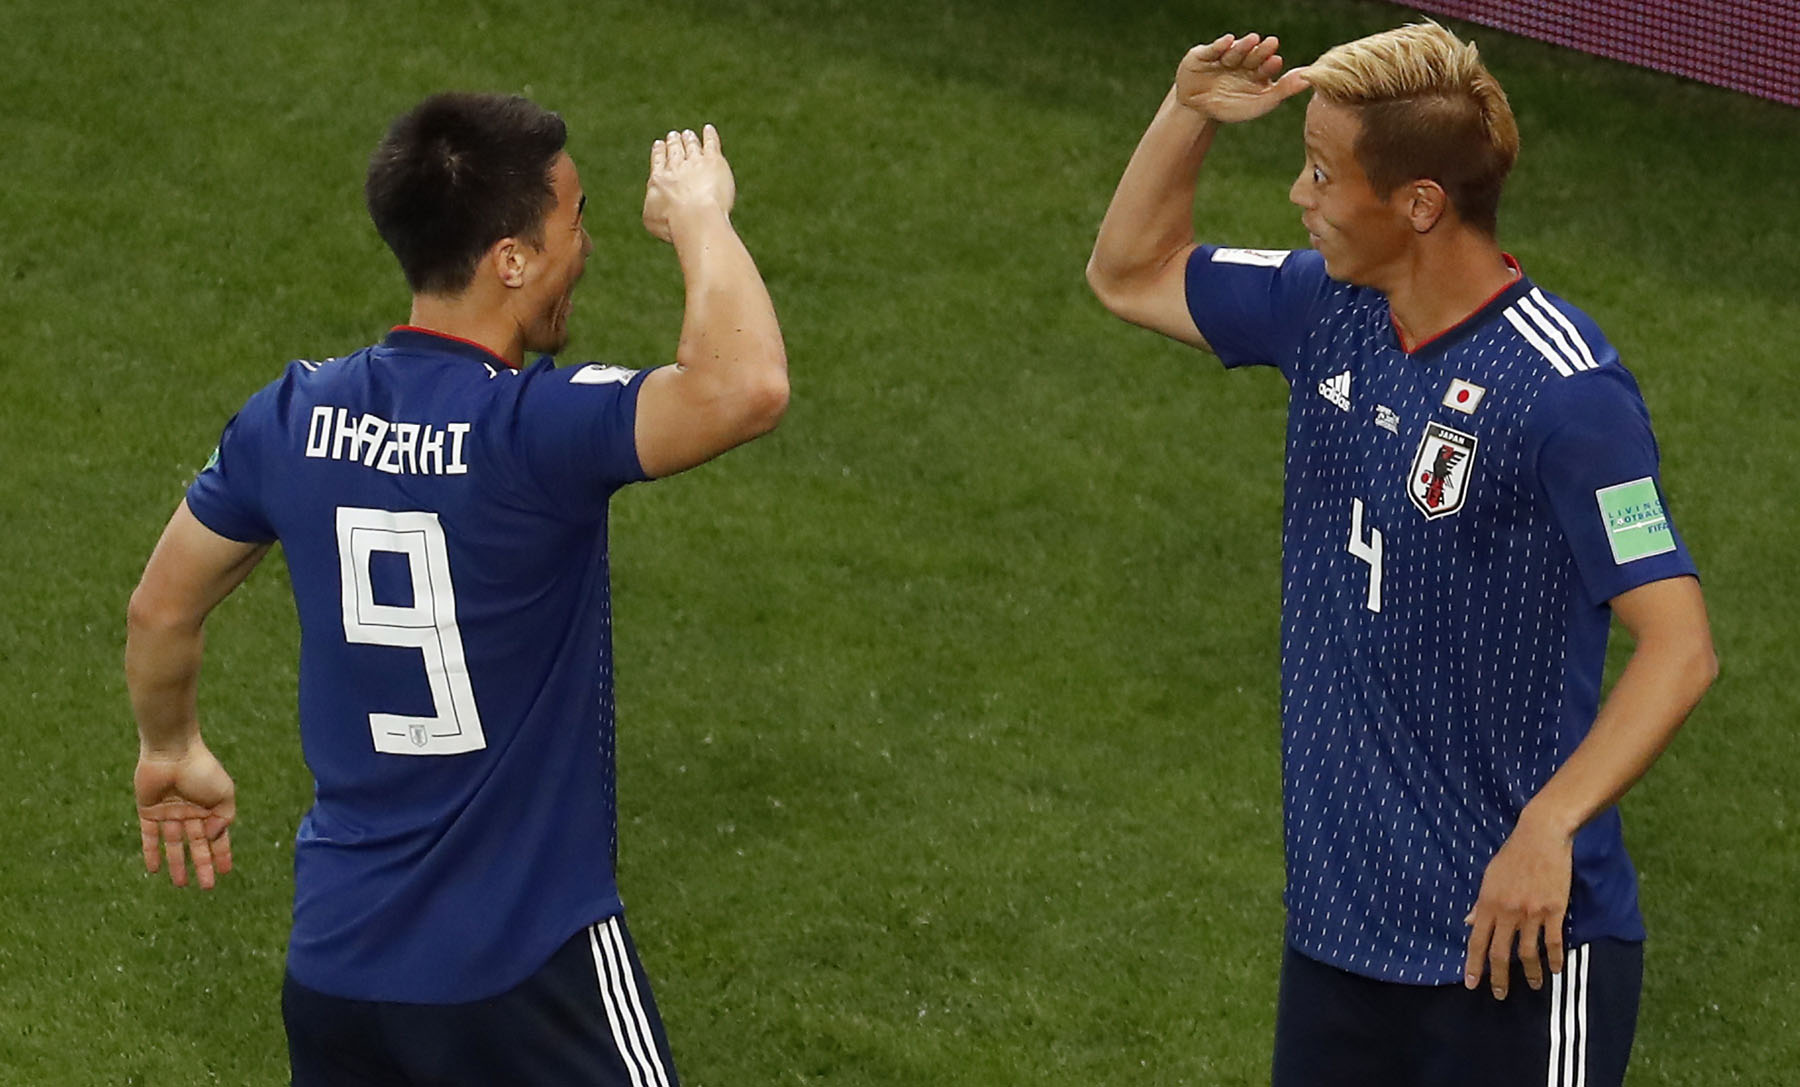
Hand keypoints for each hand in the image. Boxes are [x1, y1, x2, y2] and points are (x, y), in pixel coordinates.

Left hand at [135, 744, 235, 888]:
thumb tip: (213, 838)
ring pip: (174, 845)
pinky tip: (155, 870)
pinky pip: (150, 837)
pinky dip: (152, 853)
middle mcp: (190, 813)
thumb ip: (224, 817)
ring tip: (180, 885)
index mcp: (210, 808)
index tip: (225, 872)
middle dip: (202, 866)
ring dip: (177, 864)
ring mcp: (169, 814)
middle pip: (196, 845)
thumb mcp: (224, 793)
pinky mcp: (148, 812)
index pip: (217, 837)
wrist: (172, 752)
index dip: (222, 854)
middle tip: (206, 887)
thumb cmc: (203, 770)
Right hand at [643, 124, 735, 242]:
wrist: (695, 217)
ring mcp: (695, 162)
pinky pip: (711, 143)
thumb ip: (652, 209)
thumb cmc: (673, 224)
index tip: (659, 144)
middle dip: (673, 142)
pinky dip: (709, 136)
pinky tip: (708, 130)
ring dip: (689, 139)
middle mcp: (676, 167)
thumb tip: (654, 208)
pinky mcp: (713, 161)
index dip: (659, 151)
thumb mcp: (652, 220)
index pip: (658, 161)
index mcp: (659, 179)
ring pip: (691, 145)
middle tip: (673, 135)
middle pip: (674, 150)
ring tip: (688, 134)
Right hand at [1174, 33, 1309, 122]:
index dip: (1270, 64)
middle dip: (1261, 50)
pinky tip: (1227, 42)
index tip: (1276, 61)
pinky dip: (1219, 46)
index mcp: (1257, 71)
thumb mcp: (1259, 103)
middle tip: (1271, 43)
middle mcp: (1242, 61)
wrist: (1196, 111)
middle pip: (1253, 54)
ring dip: (1243, 46)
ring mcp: (1223, 56)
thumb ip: (1284, 90)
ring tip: (1252, 40)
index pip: (1267, 65)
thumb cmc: (1230, 107)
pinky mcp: (1204, 54)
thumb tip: (1309, 78)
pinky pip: (1212, 49)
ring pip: (1235, 51)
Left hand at [1462, 813, 1571, 998]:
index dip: (1474, 965)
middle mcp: (1507, 911)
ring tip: (1533, 986)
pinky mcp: (1554, 910)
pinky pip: (1553, 942)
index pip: (1476, 941)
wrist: (1541, 836)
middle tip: (1500, 995)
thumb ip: (1480, 904)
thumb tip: (1469, 923)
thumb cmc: (1512, 855)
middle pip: (1500, 953)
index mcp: (1488, 903)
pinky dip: (1554, 959)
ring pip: (1528, 953)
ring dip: (1531, 974)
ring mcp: (1531, 912)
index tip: (1472, 984)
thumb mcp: (1489, 877)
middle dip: (1499, 978)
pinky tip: (1555, 970)